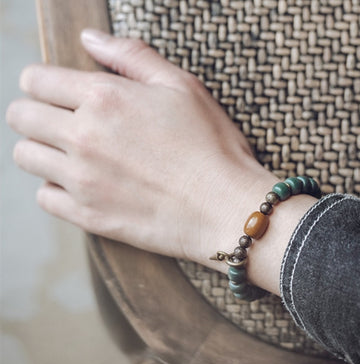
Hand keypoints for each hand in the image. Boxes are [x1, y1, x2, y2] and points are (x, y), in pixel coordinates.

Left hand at [6, 29, 276, 264]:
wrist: (225, 208)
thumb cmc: (213, 146)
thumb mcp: (182, 87)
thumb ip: (132, 56)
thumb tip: (90, 38)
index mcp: (104, 99)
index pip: (36, 80)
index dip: (42, 83)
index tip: (58, 93)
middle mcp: (84, 137)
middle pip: (21, 117)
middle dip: (36, 114)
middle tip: (64, 122)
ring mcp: (83, 180)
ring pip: (27, 157)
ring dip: (43, 150)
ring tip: (73, 154)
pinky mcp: (89, 216)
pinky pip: (46, 197)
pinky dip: (56, 188)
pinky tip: (83, 185)